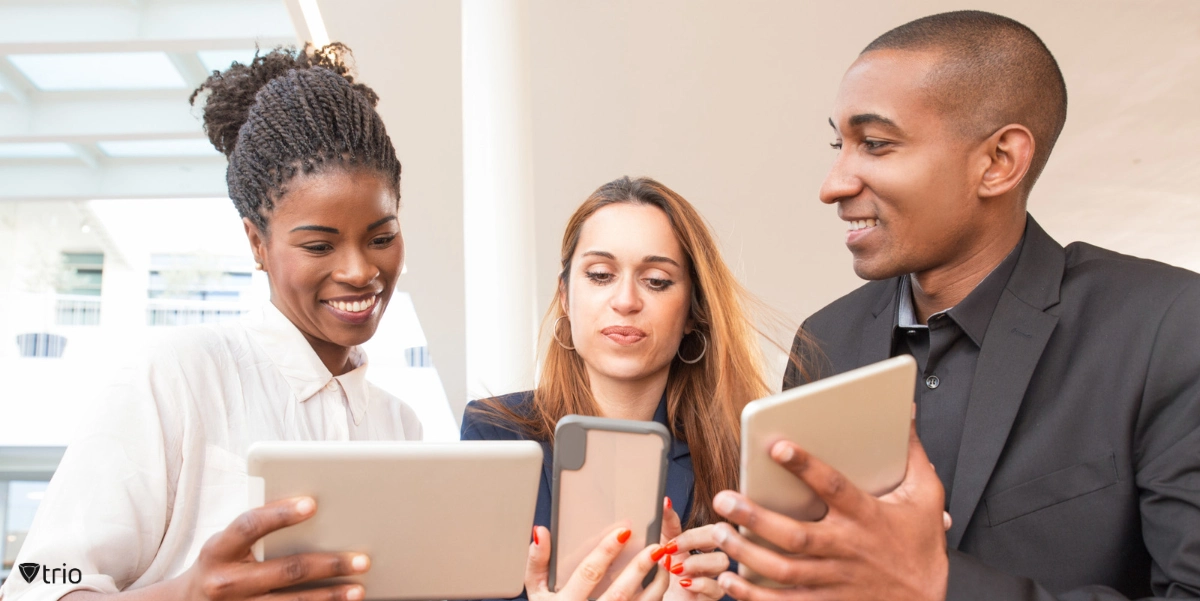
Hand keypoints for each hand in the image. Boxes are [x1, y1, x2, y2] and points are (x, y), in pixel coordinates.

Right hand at [179, 497, 369, 600]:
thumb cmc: (221, 562)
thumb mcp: (227, 542)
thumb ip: (260, 527)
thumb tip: (313, 510)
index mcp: (218, 550)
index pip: (249, 526)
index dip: (280, 514)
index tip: (312, 504)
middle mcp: (226, 582)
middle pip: (287, 570)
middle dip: (329, 564)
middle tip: (362, 559)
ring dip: (330, 595)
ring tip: (359, 588)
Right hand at [527, 525, 669, 600]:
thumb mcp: (536, 592)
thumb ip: (537, 562)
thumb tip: (542, 531)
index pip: (588, 574)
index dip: (606, 552)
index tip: (624, 531)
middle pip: (619, 593)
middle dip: (639, 569)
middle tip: (656, 547)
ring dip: (655, 586)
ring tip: (664, 564)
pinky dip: (656, 599)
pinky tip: (661, 583)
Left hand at [660, 498, 729, 600]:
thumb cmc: (666, 578)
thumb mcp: (664, 548)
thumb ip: (667, 526)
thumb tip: (666, 502)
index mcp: (702, 546)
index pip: (709, 529)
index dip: (692, 531)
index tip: (670, 539)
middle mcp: (711, 559)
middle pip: (721, 537)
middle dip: (695, 539)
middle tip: (672, 548)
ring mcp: (715, 578)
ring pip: (722, 561)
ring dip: (697, 562)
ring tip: (676, 569)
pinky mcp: (713, 597)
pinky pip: (717, 588)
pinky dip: (700, 583)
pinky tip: (685, 583)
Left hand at [711, 425, 948, 600]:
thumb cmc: (921, 546)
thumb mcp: (926, 496)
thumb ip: (912, 453)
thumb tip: (903, 410)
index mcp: (866, 516)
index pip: (832, 487)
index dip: (805, 466)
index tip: (776, 447)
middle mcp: (846, 548)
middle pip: (794, 535)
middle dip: (755, 517)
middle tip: (723, 499)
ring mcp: (834, 579)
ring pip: (783, 569)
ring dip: (747, 553)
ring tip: (719, 534)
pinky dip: (756, 596)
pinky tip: (732, 581)